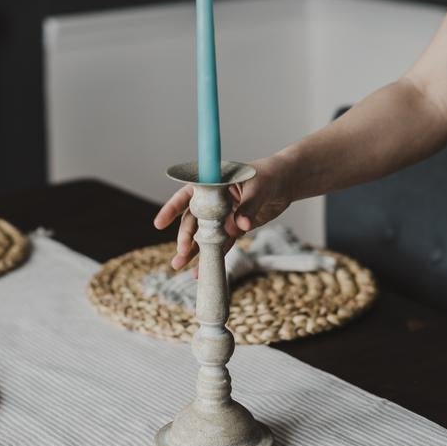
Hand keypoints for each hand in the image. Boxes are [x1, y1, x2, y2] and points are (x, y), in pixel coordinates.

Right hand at [153, 154, 292, 270]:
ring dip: (192, 250)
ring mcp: (224, 214)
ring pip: (204, 234)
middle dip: (185, 237)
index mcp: (214, 182)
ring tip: (178, 266)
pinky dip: (213, 257)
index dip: (172, 208)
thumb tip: (240, 226)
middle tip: (181, 254)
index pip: (188, 195)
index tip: (159, 224)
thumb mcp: (259, 187)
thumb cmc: (270, 175)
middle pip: (194, 219)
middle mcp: (214, 199)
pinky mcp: (235, 227)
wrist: (287, 181)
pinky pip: (221, 244)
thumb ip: (248, 206)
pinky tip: (201, 271)